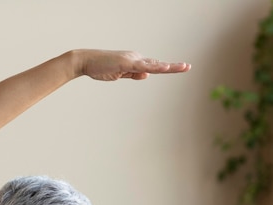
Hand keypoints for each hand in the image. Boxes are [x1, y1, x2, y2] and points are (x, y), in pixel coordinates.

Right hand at [74, 49, 190, 80]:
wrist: (87, 61)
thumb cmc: (100, 67)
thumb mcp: (118, 74)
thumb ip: (132, 74)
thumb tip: (147, 75)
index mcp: (134, 62)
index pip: (151, 65)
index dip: (164, 67)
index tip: (177, 68)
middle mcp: (136, 58)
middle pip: (156, 63)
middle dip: (173, 66)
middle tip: (187, 67)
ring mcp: (132, 60)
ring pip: (154, 64)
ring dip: (170, 66)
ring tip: (184, 67)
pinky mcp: (127, 63)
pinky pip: (144, 66)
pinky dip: (155, 67)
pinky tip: (165, 68)